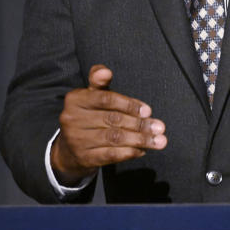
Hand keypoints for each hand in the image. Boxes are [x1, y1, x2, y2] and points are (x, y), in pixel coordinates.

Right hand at [51, 64, 166, 184]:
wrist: (70, 149)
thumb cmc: (88, 115)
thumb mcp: (92, 95)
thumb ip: (99, 81)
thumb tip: (105, 71)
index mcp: (75, 99)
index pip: (105, 99)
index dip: (128, 104)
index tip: (148, 110)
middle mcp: (72, 119)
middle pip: (112, 119)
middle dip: (139, 124)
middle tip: (159, 127)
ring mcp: (77, 140)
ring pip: (114, 138)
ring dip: (140, 139)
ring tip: (158, 140)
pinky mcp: (84, 158)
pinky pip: (111, 155)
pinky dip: (130, 152)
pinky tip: (142, 150)